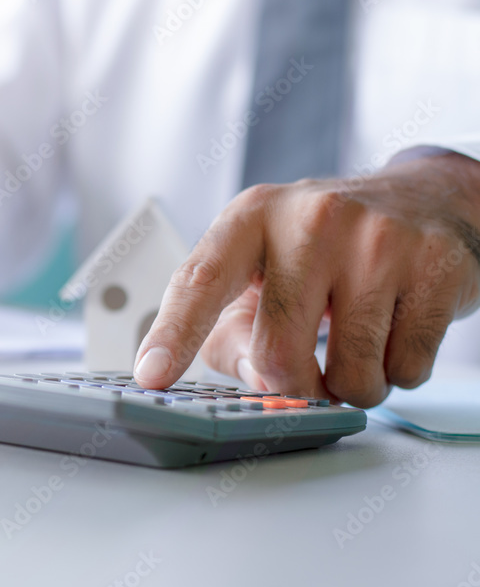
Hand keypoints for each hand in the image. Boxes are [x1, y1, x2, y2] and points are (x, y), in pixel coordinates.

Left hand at [134, 153, 479, 407]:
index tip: (151, 376)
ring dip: (354, 386)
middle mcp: (311, 218)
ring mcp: (377, 239)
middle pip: (278, 352)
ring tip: (358, 344)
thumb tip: (258, 384)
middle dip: (294, 387)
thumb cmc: (326, 247)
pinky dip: (400, 372)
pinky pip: (408, 367)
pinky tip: (398, 330)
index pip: (200, 280)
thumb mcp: (262, 274)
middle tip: (309, 375)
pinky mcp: (435, 264)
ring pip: (352, 373)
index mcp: (251, 217)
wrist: (427, 199)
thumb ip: (235, 334)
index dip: (173, 334)